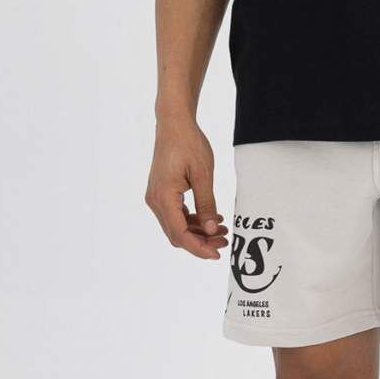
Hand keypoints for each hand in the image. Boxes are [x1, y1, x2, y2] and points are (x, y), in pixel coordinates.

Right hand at [145, 118, 228, 259]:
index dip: (199, 248)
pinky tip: (211, 218)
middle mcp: (155, 200)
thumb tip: (211, 230)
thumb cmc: (188, 144)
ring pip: (176, 226)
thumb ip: (207, 204)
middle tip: (224, 240)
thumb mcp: (203, 175)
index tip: (217, 253)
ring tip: (221, 229)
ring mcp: (156, 197)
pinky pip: (176, 214)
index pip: (180, 234)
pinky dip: (192, 220)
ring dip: (198, 232)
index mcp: (164, 197)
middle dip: (201, 242)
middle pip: (177, 234)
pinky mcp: (161, 193)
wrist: (174, 124)